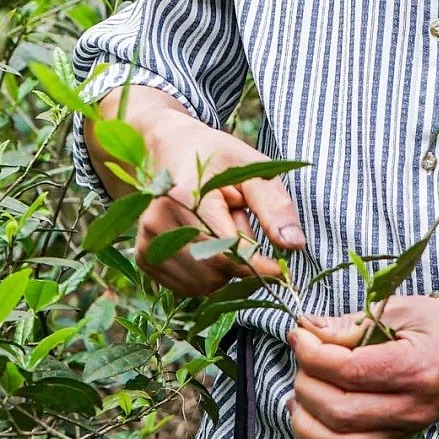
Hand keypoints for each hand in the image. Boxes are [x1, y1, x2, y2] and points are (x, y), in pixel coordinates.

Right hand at [93, 100, 305, 297]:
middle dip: (240, 257)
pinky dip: (207, 273)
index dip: (260, 265)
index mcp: (187, 195)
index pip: (229, 250)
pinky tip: (203, 241)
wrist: (173, 150)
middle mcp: (159, 221)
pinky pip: (189, 287)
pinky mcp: (144, 258)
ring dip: (223, 265)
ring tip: (218, 227)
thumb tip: (294, 245)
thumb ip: (275, 207)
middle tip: (238, 220)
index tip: (281, 269)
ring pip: (204, 284)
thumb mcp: (254, 169)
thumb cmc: (219, 159)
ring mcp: (147, 241)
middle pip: (217, 270)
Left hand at [287, 295, 438, 438]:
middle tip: (302, 354)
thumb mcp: (404, 309)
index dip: (314, 354)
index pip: (350, 372)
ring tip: (298, 388)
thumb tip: (308, 329)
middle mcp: (412, 408)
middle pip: (340, 412)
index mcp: (417, 369)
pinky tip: (308, 412)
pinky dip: (320, 437)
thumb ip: (355, 323)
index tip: (298, 334)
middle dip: (306, 382)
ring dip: (307, 419)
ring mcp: (406, 430)